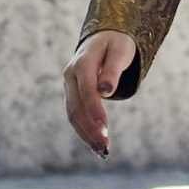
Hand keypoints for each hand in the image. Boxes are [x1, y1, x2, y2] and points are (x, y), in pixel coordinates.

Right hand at [62, 30, 135, 158]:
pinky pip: (76, 114)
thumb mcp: (120, 51)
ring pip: (73, 114)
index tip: (105, 128)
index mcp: (82, 62)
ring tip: (102, 151)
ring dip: (85, 134)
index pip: (87, 90)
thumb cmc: (116, 43)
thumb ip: (113, 70)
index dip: (95, 109)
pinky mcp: (72, 94)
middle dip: (89, 129)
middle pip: (76, 107)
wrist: (104, 36)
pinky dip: (84, 130)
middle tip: (105, 148)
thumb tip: (106, 91)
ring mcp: (69, 85)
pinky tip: (96, 145)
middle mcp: (70, 75)